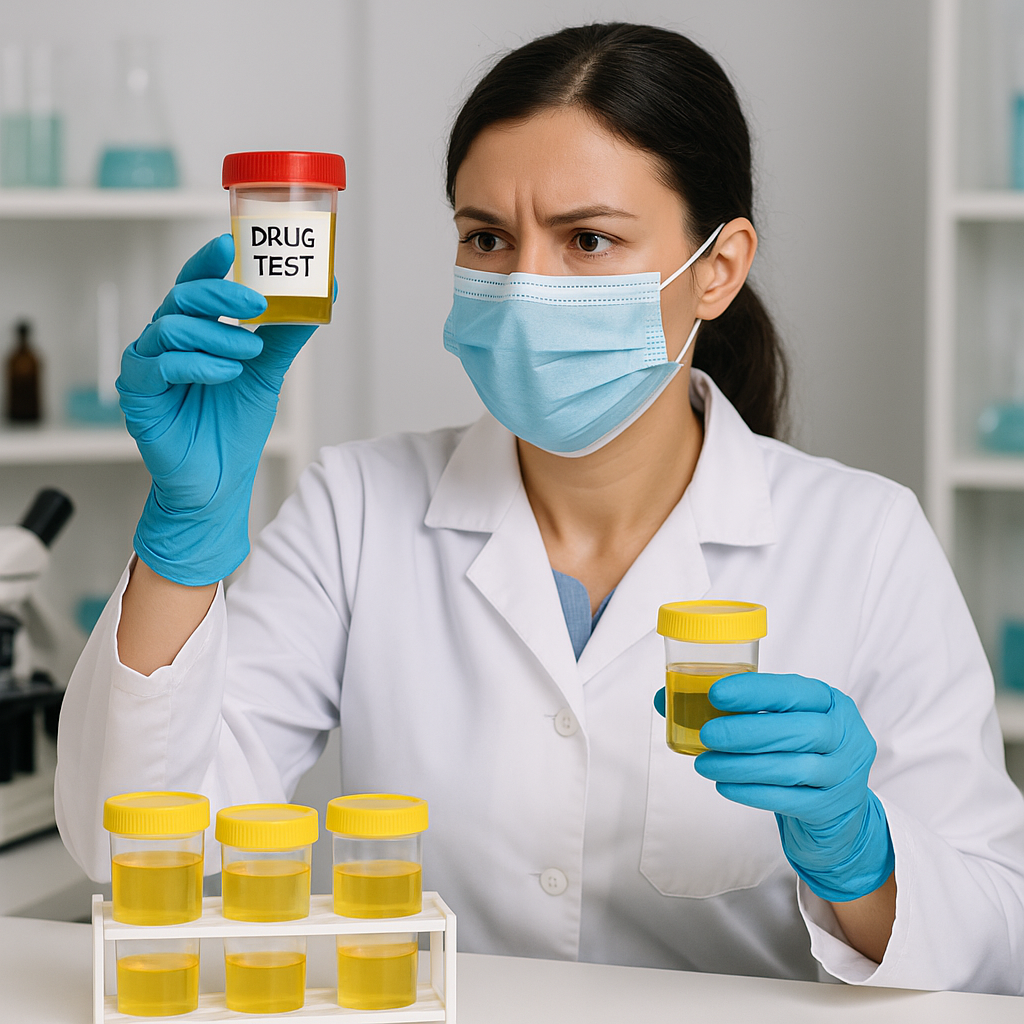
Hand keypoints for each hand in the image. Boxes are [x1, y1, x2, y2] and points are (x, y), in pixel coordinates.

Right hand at [117, 234, 318, 585]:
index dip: (209, 261)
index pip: (196, 284)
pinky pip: (161, 365)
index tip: (231, 242)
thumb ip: (288, 333)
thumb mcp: (268, 372)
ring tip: (251, 352)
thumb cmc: (235, 427)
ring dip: (217, 334)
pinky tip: (227, 374)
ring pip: (171, 327)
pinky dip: (199, 364)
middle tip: (258, 302)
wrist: (219, 483)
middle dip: (221, 294)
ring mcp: (149, 366)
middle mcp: (167, 343)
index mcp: (195, 331)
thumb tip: (325, 292)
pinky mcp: (140, 394)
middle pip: (182, 297)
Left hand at [655, 673, 893, 901]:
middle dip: (746, 732)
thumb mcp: (775, 720)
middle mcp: (844, 734)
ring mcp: (843, 774)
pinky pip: (789, 799)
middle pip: (799, 731)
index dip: (756, 691)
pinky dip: (752, 792)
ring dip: (742, 766)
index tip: (716, 694)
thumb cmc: (796, 749)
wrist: (837, 806)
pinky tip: (725, 785)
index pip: (795, 690)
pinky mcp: (831, 807)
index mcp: (829, 701)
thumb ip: (728, 708)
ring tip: (705, 765)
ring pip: (792, 768)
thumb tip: (663, 699)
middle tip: (706, 735)